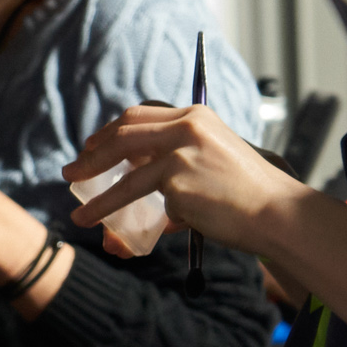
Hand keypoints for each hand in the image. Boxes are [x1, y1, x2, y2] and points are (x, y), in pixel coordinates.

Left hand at [63, 103, 309, 257]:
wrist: (275, 212)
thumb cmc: (246, 196)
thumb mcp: (209, 166)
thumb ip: (172, 172)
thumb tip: (133, 200)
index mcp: (195, 116)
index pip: (139, 117)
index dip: (110, 133)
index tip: (91, 148)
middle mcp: (187, 126)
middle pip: (124, 134)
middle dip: (92, 156)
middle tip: (71, 174)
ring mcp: (181, 152)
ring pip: (125, 174)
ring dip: (97, 198)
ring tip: (78, 217)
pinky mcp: (178, 180)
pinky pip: (146, 203)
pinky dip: (131, 217)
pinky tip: (120, 230)